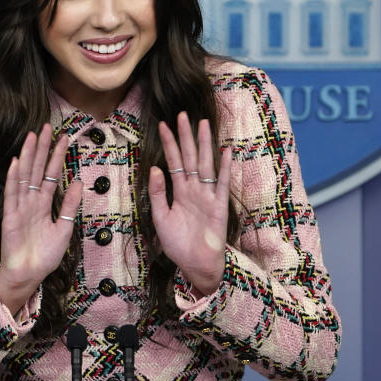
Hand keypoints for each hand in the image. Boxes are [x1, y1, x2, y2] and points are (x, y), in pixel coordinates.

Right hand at [0, 124, 82, 315]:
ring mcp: (20, 207)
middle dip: (42, 148)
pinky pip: (12, 194)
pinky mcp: (10, 216)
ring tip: (32, 136)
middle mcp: (32, 201)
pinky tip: (15, 162)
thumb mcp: (65, 229)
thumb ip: (70, 206)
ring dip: (27, 156)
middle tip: (47, 127)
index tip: (64, 138)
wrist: (29, 275)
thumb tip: (79, 182)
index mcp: (45, 204)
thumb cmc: (45, 256)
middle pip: (37, 169)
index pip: (52, 174)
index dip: (57, 156)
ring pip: (24, 176)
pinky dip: (13, 178)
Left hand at [149, 112, 231, 295]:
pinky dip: (224, 169)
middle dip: (186, 136)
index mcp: (179, 191)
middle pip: (190, 157)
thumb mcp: (160, 218)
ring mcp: (207, 196)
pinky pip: (221, 184)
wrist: (195, 266)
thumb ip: (157, 194)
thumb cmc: (178, 244)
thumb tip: (155, 168)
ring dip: (204, 145)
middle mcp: (194, 189)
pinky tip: (225, 152)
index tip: (164, 124)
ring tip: (203, 124)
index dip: (169, 143)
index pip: (173, 161)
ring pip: (205, 165)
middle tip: (183, 114)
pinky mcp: (219, 207)